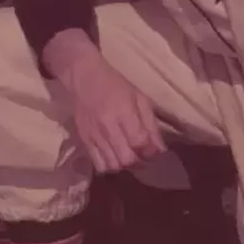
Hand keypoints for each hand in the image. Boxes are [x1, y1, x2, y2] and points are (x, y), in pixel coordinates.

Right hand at [44, 31, 166, 173]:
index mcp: (124, 111)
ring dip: (124, 166)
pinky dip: (109, 166)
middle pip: (127, 159)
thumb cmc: (115, 84)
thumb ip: (150, 124)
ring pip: (112, 165)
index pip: (140, 142)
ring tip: (128, 156)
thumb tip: (160, 150)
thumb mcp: (139, 98)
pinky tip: (114, 157)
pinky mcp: (83, 139)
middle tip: (142, 156)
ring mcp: (94, 134)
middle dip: (139, 162)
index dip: (150, 152)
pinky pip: (98, 164)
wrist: (83, 76)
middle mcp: (108, 125)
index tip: (154, 151)